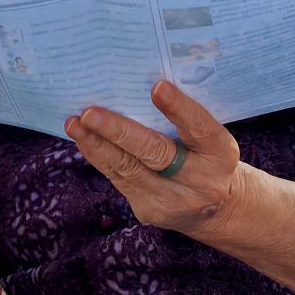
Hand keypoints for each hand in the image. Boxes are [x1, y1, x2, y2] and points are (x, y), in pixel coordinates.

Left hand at [66, 80, 246, 240]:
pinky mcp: (149, 210)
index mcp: (220, 152)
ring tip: (74, 123)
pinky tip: (83, 138)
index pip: (200, 128)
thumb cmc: (208, 156)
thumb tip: (138, 83)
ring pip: (128, 169)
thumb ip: (185, 117)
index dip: (179, 108)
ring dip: (97, 144)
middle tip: (90, 113)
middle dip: (119, 133)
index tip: (157, 87)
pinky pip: (118, 179)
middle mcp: (200, 180)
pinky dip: (99, 156)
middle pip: (156, 154)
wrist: (220, 210)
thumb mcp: (211, 137)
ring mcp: (172, 200)